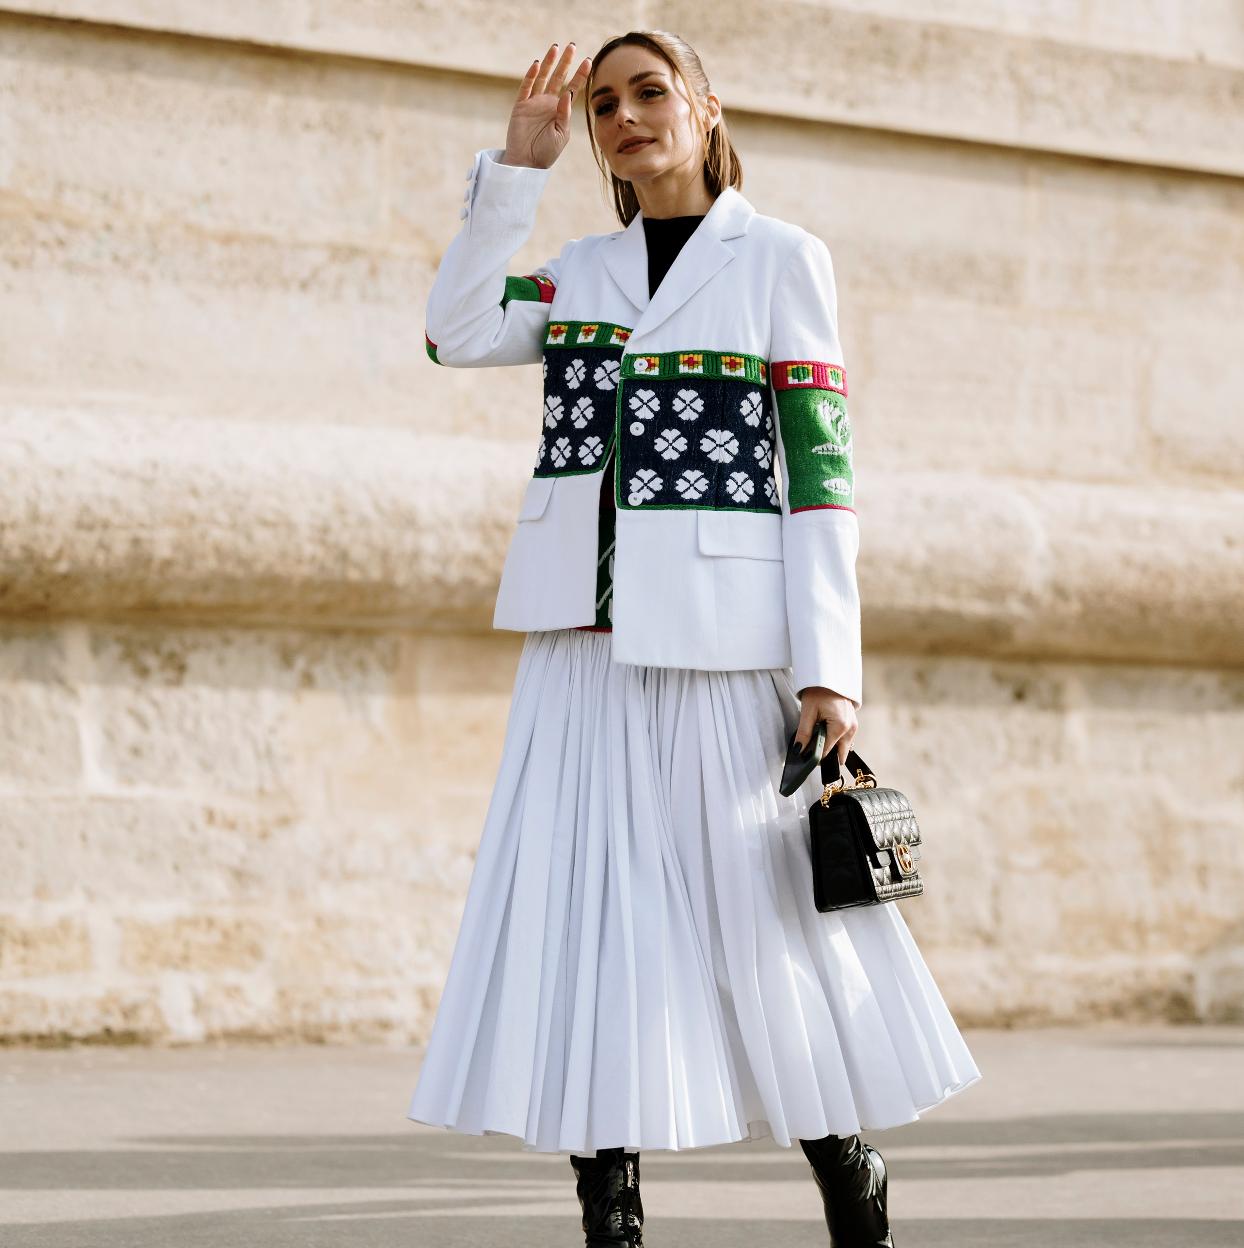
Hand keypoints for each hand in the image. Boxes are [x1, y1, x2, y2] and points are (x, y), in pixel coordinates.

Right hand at [502, 42, 592, 169]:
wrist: (527, 164)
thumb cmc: (547, 152)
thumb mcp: (561, 134)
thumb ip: (564, 114)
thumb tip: (568, 94)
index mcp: (561, 110)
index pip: (573, 88)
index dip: (580, 75)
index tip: (589, 61)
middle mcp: (548, 103)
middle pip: (558, 78)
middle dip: (565, 62)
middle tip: (572, 46)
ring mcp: (534, 103)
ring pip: (543, 78)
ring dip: (549, 63)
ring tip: (555, 48)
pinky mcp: (521, 106)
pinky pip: (526, 87)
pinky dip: (531, 76)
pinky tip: (538, 65)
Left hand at [794, 686, 858, 767]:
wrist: (829, 677)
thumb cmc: (819, 691)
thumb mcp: (808, 712)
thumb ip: (803, 733)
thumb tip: (799, 750)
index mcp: (841, 727)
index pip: (827, 751)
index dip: (815, 756)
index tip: (805, 756)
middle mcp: (851, 728)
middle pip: (838, 753)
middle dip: (825, 754)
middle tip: (812, 748)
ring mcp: (854, 726)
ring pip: (842, 747)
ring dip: (831, 746)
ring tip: (818, 736)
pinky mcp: (852, 723)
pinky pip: (845, 739)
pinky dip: (835, 739)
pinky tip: (825, 732)